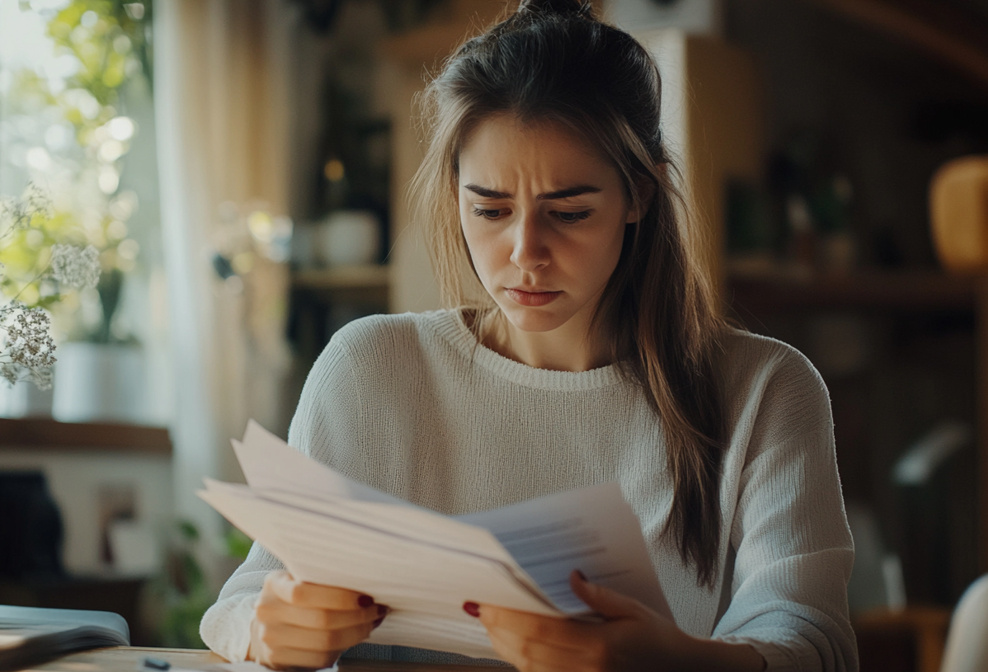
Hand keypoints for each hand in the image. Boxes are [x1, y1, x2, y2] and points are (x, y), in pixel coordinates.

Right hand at [248, 570, 386, 669]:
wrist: (267, 627)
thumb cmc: (295, 600)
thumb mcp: (300, 580)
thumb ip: (324, 579)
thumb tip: (368, 583)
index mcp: (275, 584)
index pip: (305, 591)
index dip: (341, 596)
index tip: (366, 597)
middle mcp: (268, 610)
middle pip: (321, 618)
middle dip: (357, 616)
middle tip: (376, 611)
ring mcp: (271, 637)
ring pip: (324, 641)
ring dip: (355, 633)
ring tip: (370, 624)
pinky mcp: (277, 659)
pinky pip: (319, 658)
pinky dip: (343, 649)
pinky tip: (353, 639)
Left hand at [465, 571, 764, 671]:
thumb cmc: (658, 639)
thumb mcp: (633, 610)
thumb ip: (600, 595)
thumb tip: (572, 576)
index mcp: (599, 647)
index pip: (541, 630)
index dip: (509, 616)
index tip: (489, 599)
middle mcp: (585, 670)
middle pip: (527, 650)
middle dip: (499, 627)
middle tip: (480, 605)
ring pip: (527, 666)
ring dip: (503, 643)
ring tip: (489, 619)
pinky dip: (519, 659)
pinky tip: (510, 641)